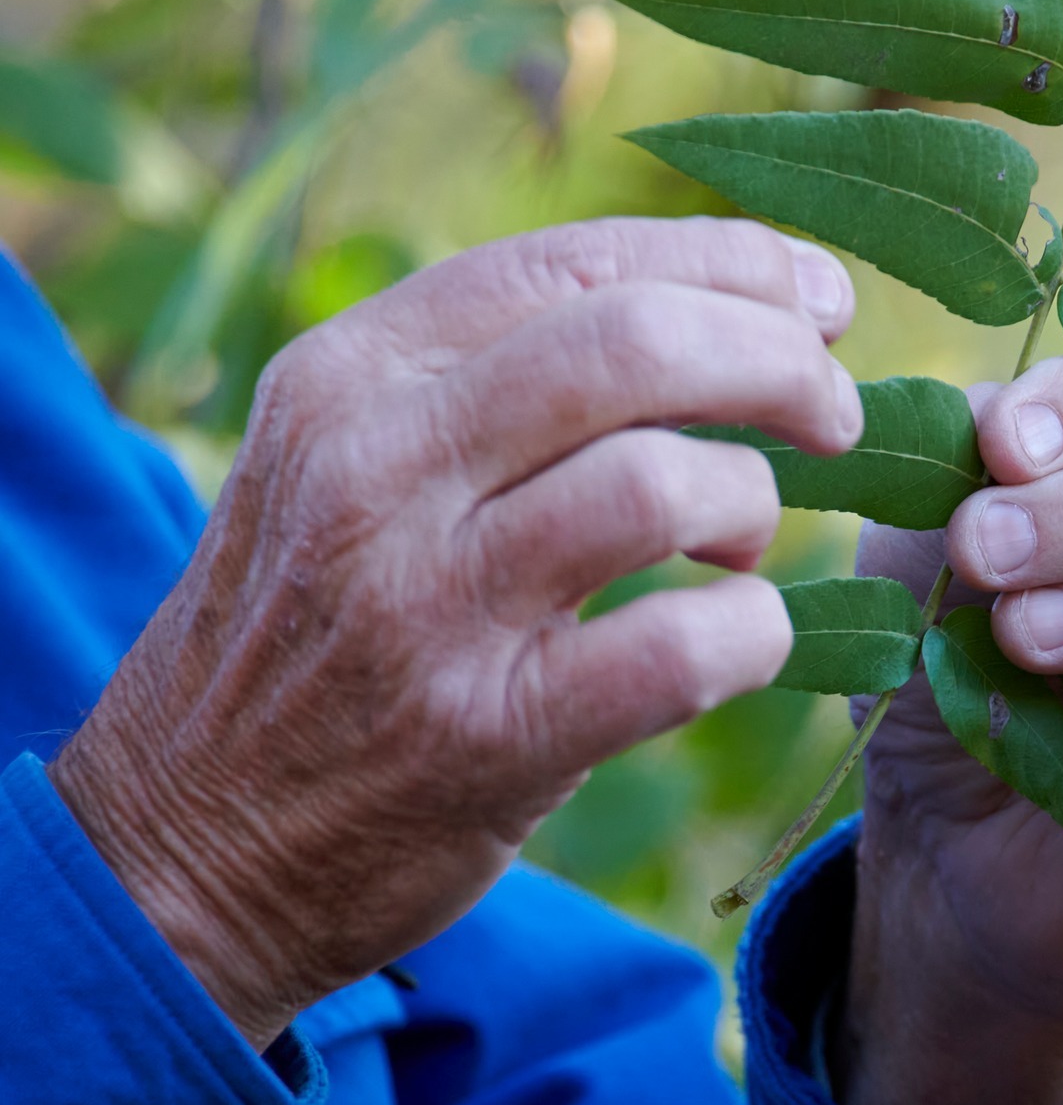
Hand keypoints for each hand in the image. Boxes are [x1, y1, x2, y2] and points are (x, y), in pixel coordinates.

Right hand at [50, 218, 860, 1049]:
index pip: (577, 260)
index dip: (732, 262)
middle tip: (834, 410)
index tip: (822, 295)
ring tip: (743, 539)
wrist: (186, 843)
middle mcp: (376, 469)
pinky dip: (754, 634)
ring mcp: (424, 606)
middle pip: (638, 345)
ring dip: (756, 499)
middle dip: (780, 358)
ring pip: (666, 484)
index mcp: (351, 373)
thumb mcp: (353, 460)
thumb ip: (501, 375)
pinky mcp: (484, 737)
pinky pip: (681, 651)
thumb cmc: (315, 624)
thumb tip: (728, 302)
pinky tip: (744, 635)